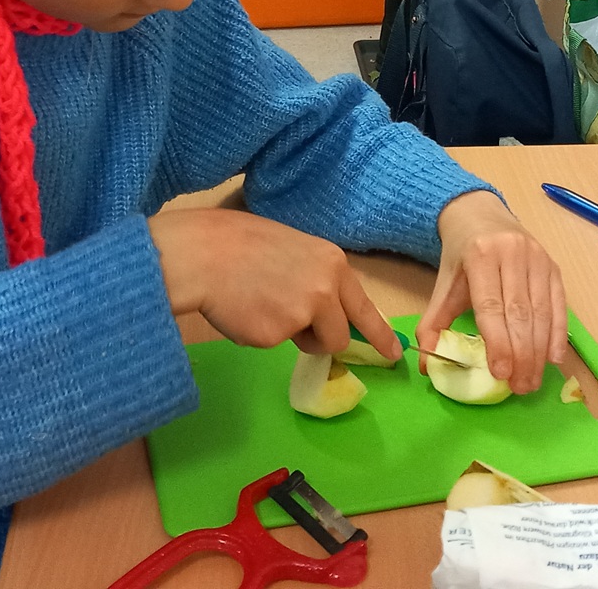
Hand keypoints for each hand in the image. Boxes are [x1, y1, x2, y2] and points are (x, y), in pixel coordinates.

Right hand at [147, 208, 400, 359]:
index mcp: (332, 263)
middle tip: (312, 340)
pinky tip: (245, 310)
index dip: (379, 333)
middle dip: (325, 339)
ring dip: (294, 337)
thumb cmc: (239, 245)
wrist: (202, 253)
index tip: (394, 353)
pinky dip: (262, 333)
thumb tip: (323, 308)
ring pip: (312, 343)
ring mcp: (304, 312)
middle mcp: (327, 288)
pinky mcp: (278, 335)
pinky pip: (276, 342)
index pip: (364, 305)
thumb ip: (314, 279)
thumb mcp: (292, 251)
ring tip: (263, 307)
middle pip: (341, 333)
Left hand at [417, 190, 566, 394]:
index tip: (501, 374)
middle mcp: (513, 253)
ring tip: (532, 380)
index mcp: (481, 256)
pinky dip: (558, 334)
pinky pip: (559, 305)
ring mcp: (537, 258)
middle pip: (520, 313)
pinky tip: (553, 359)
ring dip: (539, 351)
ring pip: (542, 312)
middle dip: (522, 355)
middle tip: (519, 387)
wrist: (480, 214)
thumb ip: (433, 324)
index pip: (492, 306)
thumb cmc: (461, 256)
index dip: (499, 342)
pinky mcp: (553, 265)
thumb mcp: (443, 285)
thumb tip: (427, 366)